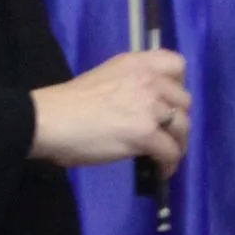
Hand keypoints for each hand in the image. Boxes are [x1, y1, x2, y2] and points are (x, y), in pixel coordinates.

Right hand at [30, 47, 190, 171]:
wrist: (51, 120)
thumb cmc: (68, 102)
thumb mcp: (105, 78)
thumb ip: (130, 86)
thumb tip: (141, 109)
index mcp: (136, 63)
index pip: (177, 64)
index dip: (178, 85)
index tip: (168, 101)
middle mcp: (148, 80)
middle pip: (184, 100)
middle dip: (178, 119)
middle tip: (165, 134)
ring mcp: (149, 106)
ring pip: (183, 127)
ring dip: (178, 144)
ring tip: (166, 157)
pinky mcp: (146, 133)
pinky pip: (170, 151)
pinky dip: (169, 165)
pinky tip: (160, 172)